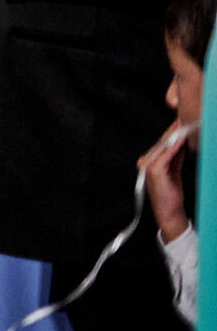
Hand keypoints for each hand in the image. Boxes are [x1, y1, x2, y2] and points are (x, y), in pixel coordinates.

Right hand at [139, 122, 194, 241]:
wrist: (168, 211)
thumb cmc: (170, 194)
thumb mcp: (174, 171)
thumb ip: (175, 156)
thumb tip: (181, 142)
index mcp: (148, 161)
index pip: (162, 142)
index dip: (173, 132)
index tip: (182, 123)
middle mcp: (145, 160)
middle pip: (163, 142)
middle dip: (175, 130)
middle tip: (185, 119)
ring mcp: (147, 164)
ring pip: (164, 146)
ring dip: (176, 135)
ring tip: (185, 125)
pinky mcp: (153, 169)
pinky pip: (166, 154)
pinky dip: (175, 145)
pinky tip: (182, 138)